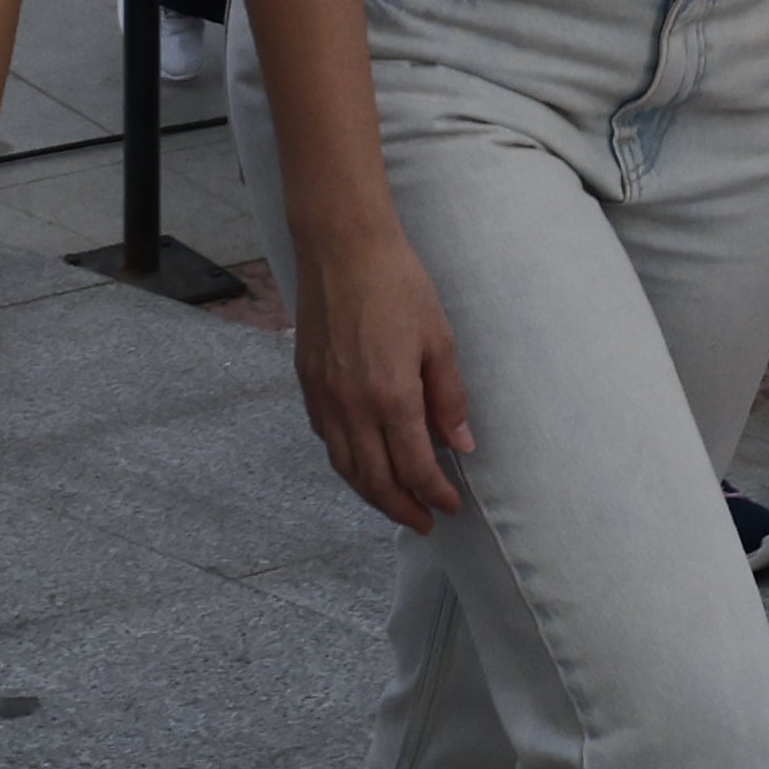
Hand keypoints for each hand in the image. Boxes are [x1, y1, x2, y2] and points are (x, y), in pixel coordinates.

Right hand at [285, 221, 474, 529]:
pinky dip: (346, 460)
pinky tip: (362, 459)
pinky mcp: (307, 380)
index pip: (415, 467)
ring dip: (371, 493)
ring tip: (394, 502)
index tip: (451, 505)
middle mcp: (352, 405)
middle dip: (402, 507)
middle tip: (424, 522)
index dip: (435, 493)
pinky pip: (326, 437)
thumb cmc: (397, 284)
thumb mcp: (439, 340)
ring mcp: (324, 395)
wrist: (341, 246)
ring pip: (345, 465)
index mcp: (391, 396)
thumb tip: (461, 444)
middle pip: (375, 479)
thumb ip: (449, 397)